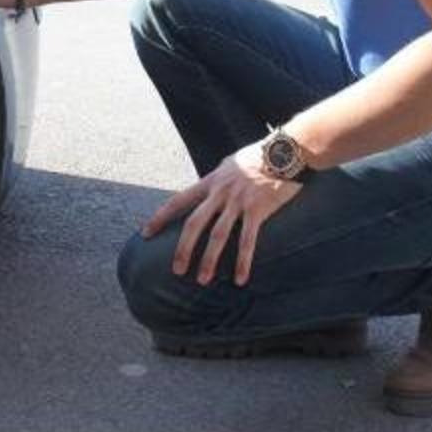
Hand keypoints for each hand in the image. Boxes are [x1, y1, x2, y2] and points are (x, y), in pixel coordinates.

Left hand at [142, 140, 302, 286]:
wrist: (286, 151)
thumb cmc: (260, 158)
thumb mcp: (231, 165)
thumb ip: (218, 181)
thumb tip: (209, 193)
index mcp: (211, 181)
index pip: (178, 200)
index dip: (160, 217)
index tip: (146, 233)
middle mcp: (220, 192)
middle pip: (194, 223)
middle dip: (183, 248)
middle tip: (176, 270)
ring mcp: (238, 200)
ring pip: (217, 235)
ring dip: (208, 260)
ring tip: (202, 279)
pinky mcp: (258, 209)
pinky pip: (247, 240)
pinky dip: (242, 261)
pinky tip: (239, 278)